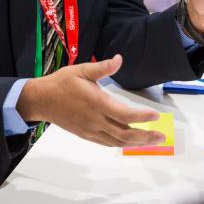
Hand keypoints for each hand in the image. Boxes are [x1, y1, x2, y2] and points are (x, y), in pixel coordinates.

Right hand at [16, 55, 164, 146]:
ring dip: (136, 143)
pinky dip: (121, 144)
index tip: (156, 116)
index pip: (125, 114)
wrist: (42, 100)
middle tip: (161, 137)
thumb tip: (119, 59)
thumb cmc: (62, 82)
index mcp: (97, 103)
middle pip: (125, 133)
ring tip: (151, 141)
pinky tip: (129, 142)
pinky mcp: (86, 135)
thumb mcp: (81, 70)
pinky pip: (107, 143)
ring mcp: (91, 130)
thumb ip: (102, 67)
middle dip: (145, 137)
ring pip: (117, 141)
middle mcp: (96, 120)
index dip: (142, 117)